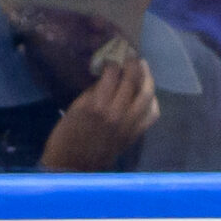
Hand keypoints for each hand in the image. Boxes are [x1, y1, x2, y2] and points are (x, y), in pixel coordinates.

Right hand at [39, 56, 158, 171]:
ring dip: (147, 79)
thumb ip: (93, 92)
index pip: (113, 75)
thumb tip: (107, 79)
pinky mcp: (136, 134)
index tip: (113, 56)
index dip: (114, 62)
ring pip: (147, 96)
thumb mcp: (75, 108)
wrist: (74, 165)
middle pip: (132, 82)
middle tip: (132, 55)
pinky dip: (153, 102)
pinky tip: (149, 94)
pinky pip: (152, 115)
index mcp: (97, 104)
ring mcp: (130, 124)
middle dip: (133, 65)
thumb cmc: (67, 135)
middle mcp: (117, 113)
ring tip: (144, 67)